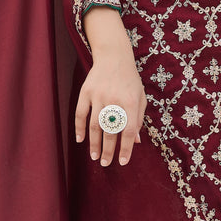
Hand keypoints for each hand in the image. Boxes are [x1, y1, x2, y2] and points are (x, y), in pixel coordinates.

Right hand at [75, 31, 146, 168]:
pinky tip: (80, 140)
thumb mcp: (140, 97)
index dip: (126, 148)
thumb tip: (135, 142)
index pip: (129, 130)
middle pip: (110, 131)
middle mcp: (115, 99)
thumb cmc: (130, 80)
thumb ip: (139, 119)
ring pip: (95, 125)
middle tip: (105, 163)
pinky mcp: (86, 91)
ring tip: (94, 157)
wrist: (114, 56)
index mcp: (131, 102)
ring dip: (94, 143)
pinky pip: (80, 113)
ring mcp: (99, 95)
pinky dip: (80, 128)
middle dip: (108, 150)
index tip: (122, 162)